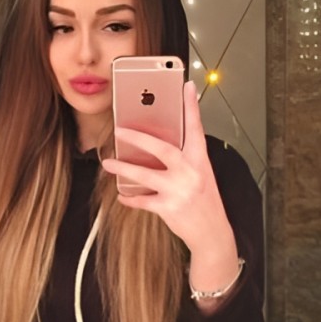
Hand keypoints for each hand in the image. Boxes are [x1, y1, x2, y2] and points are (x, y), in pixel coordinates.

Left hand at [102, 81, 239, 296]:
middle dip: (140, 138)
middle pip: (163, 149)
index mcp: (201, 161)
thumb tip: (160, 143)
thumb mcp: (201, 176)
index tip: (186, 86)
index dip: (191, 107)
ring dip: (124, 168)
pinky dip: (131, 199)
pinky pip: (143, 200)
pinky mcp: (169, 209)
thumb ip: (185, 159)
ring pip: (146, 175)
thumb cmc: (204, 202)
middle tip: (120, 130)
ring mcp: (180, 191)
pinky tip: (121, 196)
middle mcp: (191, 173)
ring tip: (108, 163)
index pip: (196, 129)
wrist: (213, 234)